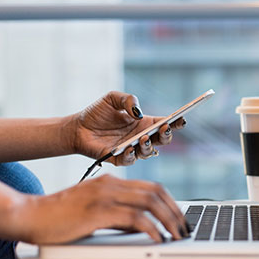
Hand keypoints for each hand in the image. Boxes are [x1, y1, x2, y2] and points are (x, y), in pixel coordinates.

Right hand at [16, 174, 188, 243]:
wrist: (31, 215)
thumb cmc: (62, 215)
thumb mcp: (96, 210)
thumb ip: (119, 214)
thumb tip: (143, 226)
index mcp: (112, 181)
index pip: (151, 187)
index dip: (170, 202)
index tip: (179, 217)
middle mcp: (111, 184)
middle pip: (155, 192)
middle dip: (175, 211)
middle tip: (184, 228)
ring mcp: (105, 195)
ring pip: (149, 202)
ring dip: (168, 219)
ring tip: (177, 235)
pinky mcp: (98, 211)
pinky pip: (133, 217)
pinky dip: (150, 228)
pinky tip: (157, 238)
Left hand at [69, 91, 184, 165]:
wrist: (77, 127)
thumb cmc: (97, 113)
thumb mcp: (113, 98)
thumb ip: (128, 100)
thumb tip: (138, 112)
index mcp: (143, 123)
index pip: (164, 124)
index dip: (175, 122)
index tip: (181, 119)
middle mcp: (140, 137)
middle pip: (161, 140)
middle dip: (166, 135)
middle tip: (164, 128)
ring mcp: (131, 149)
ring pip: (148, 152)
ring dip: (149, 146)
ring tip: (144, 138)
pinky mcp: (118, 159)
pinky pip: (129, 160)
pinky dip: (131, 155)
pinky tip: (129, 148)